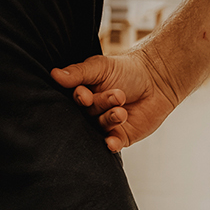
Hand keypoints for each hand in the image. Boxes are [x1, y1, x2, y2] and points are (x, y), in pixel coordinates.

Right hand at [51, 50, 180, 152]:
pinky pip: (112, 143)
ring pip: (100, 126)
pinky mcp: (121, 136)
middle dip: (101, 104)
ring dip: (110, 119)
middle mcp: (91, 109)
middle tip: (118, 95)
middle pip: (88, 112)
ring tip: (123, 110)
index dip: (79, 98)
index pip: (74, 98)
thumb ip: (78, 72)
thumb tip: (54, 74)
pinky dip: (111, 143)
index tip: (85, 95)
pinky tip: (111, 142)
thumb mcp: (100, 66)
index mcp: (83, 92)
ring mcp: (105, 124)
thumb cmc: (125, 70)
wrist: (156, 81)